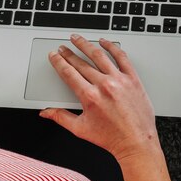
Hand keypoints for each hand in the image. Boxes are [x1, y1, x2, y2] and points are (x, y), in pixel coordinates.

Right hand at [40, 35, 158, 161]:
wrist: (136, 142)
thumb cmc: (111, 138)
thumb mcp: (81, 129)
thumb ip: (60, 117)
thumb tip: (45, 112)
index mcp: (89, 97)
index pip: (69, 73)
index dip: (59, 62)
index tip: (54, 55)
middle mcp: (104, 86)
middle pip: (81, 63)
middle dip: (69, 53)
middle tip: (63, 47)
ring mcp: (119, 80)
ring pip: (99, 56)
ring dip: (86, 45)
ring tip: (78, 39)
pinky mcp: (132, 78)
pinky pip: (121, 57)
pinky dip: (112, 47)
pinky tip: (104, 42)